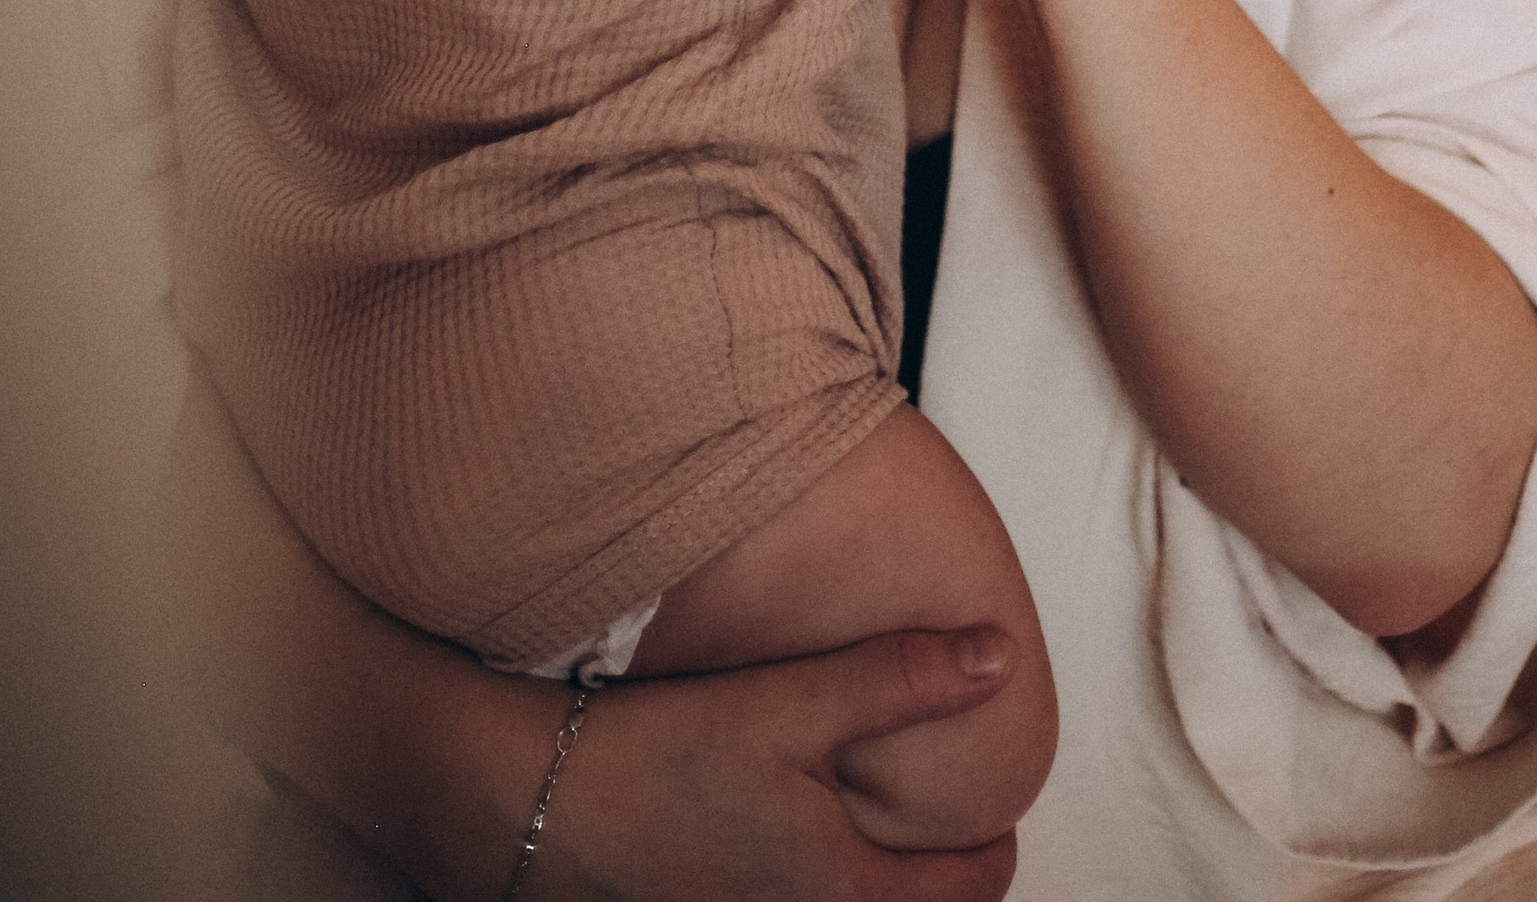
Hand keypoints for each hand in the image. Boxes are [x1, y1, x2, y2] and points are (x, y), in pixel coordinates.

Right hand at [525, 630, 1024, 901]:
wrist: (535, 805)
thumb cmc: (662, 756)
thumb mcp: (790, 702)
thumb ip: (900, 679)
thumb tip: (1001, 657)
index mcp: (842, 893)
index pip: (965, 895)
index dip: (993, 851)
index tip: (1000, 816)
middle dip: (938, 882)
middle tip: (950, 831)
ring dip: (872, 889)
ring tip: (878, 834)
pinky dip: (815, 888)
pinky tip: (793, 843)